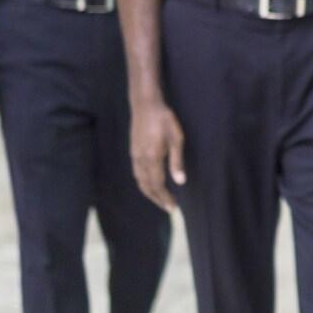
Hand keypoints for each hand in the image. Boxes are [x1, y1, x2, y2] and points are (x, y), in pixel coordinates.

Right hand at [129, 97, 185, 211]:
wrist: (145, 104)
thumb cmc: (164, 119)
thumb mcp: (176, 138)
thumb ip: (177, 161)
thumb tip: (180, 181)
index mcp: (152, 158)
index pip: (157, 185)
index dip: (164, 198)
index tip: (173, 208)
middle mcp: (140, 160)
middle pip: (146, 186)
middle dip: (157, 199)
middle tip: (168, 208)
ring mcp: (134, 155)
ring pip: (140, 181)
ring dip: (150, 192)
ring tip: (161, 199)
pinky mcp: (133, 151)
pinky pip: (137, 173)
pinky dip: (144, 183)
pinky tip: (151, 183)